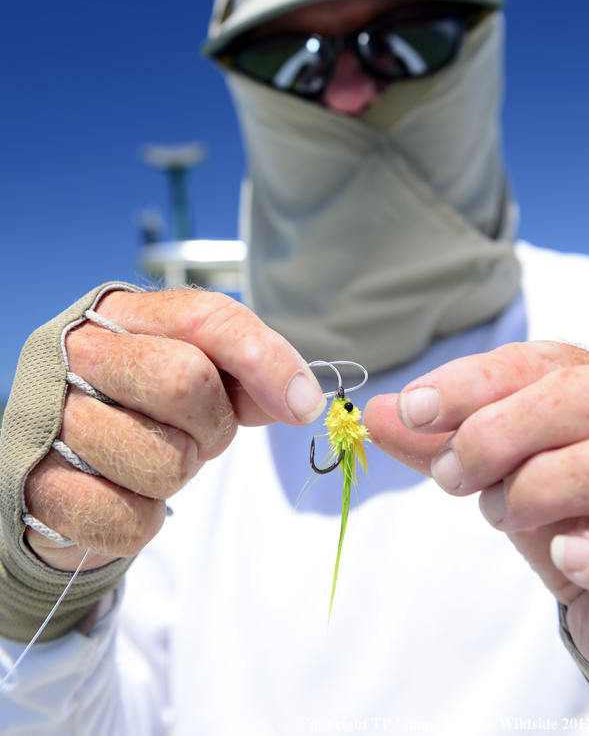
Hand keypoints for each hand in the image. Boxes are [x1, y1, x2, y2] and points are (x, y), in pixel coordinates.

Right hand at [24, 289, 325, 572]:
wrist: (61, 467)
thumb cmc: (141, 409)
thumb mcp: (196, 374)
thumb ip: (248, 373)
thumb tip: (301, 397)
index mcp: (122, 313)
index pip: (205, 317)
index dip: (264, 359)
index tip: (302, 404)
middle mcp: (79, 353)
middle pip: (186, 380)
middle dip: (212, 426)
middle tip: (197, 435)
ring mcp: (52, 417)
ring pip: (164, 461)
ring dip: (175, 476)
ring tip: (150, 460)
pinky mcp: (40, 486)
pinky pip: (129, 518)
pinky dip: (142, 519)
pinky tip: (121, 495)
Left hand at [363, 341, 588, 666]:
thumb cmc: (557, 515)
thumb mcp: (500, 473)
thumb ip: (446, 442)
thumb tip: (377, 413)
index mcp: (588, 390)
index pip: (535, 362)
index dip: (468, 382)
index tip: (413, 409)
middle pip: (571, 395)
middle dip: (494, 432)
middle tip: (450, 476)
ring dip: (533, 488)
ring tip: (503, 513)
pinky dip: (588, 549)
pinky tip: (566, 557)